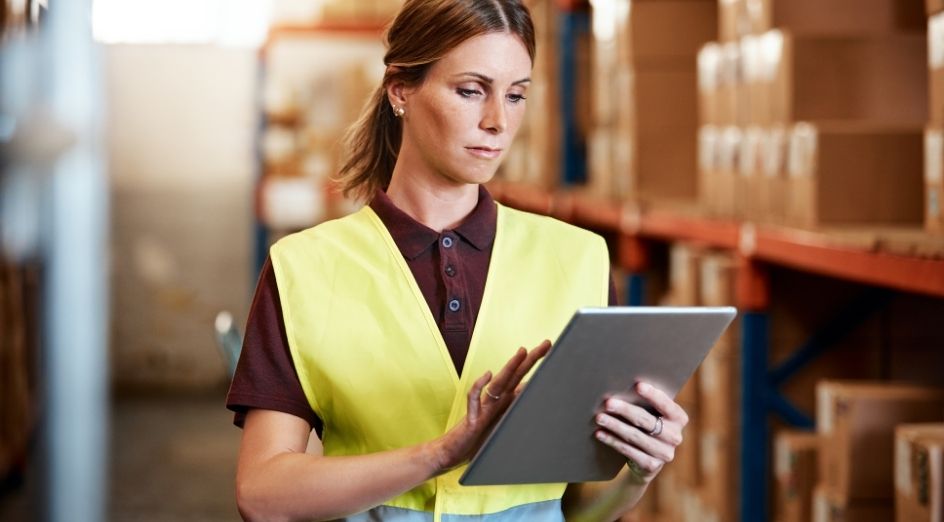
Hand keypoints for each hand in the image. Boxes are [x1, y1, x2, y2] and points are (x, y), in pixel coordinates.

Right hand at [429, 340, 551, 472]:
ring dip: (510, 366)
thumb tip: (528, 396)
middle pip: (514, 375)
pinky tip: (487, 375)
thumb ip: (512, 411)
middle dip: (530, 359)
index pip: (521, 379)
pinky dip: (479, 386)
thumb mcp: (501, 427)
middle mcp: (494, 401)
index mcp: (502, 403)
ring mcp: (483, 408)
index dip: (534, 366)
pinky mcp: (472, 419)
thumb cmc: (476, 440)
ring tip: (523, 351)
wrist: (451, 453)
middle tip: (547, 343)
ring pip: (498, 382)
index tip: (550, 351)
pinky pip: (474, 399)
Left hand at [593, 382, 688, 482]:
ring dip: (615, 426)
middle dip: (625, 411)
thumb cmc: (647, 426)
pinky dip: (612, 441)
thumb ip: (646, 402)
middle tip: (608, 403)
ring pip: (635, 436)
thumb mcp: (653, 414)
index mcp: (679, 418)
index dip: (653, 395)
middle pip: (647, 421)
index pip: (667, 405)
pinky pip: (628, 451)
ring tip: (599, 418)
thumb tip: (622, 385)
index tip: (638, 385)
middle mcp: (675, 437)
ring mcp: (665, 453)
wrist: (648, 460)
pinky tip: (600, 434)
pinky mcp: (651, 465)